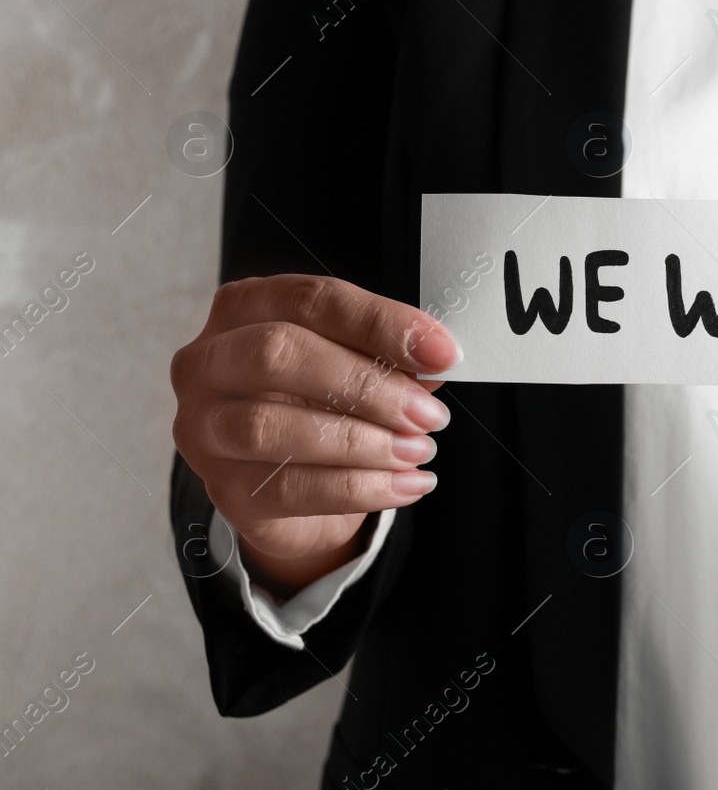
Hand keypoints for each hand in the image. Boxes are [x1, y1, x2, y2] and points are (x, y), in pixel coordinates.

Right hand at [171, 275, 458, 596]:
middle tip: (426, 413)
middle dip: (366, 385)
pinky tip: (407, 485)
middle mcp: (208, 362)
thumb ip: (388, 356)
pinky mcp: (223, 489)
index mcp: (245, 309)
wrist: (292, 484)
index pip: (311, 300)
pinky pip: (289, 488)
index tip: (441, 352)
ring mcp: (203, 428)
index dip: (381, 323)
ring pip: (272, 426)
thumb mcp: (356, 365)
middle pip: (277, 353)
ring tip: (418, 450)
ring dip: (361, 441)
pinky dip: (360, 488)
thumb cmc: (321, 403)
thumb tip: (435, 359)